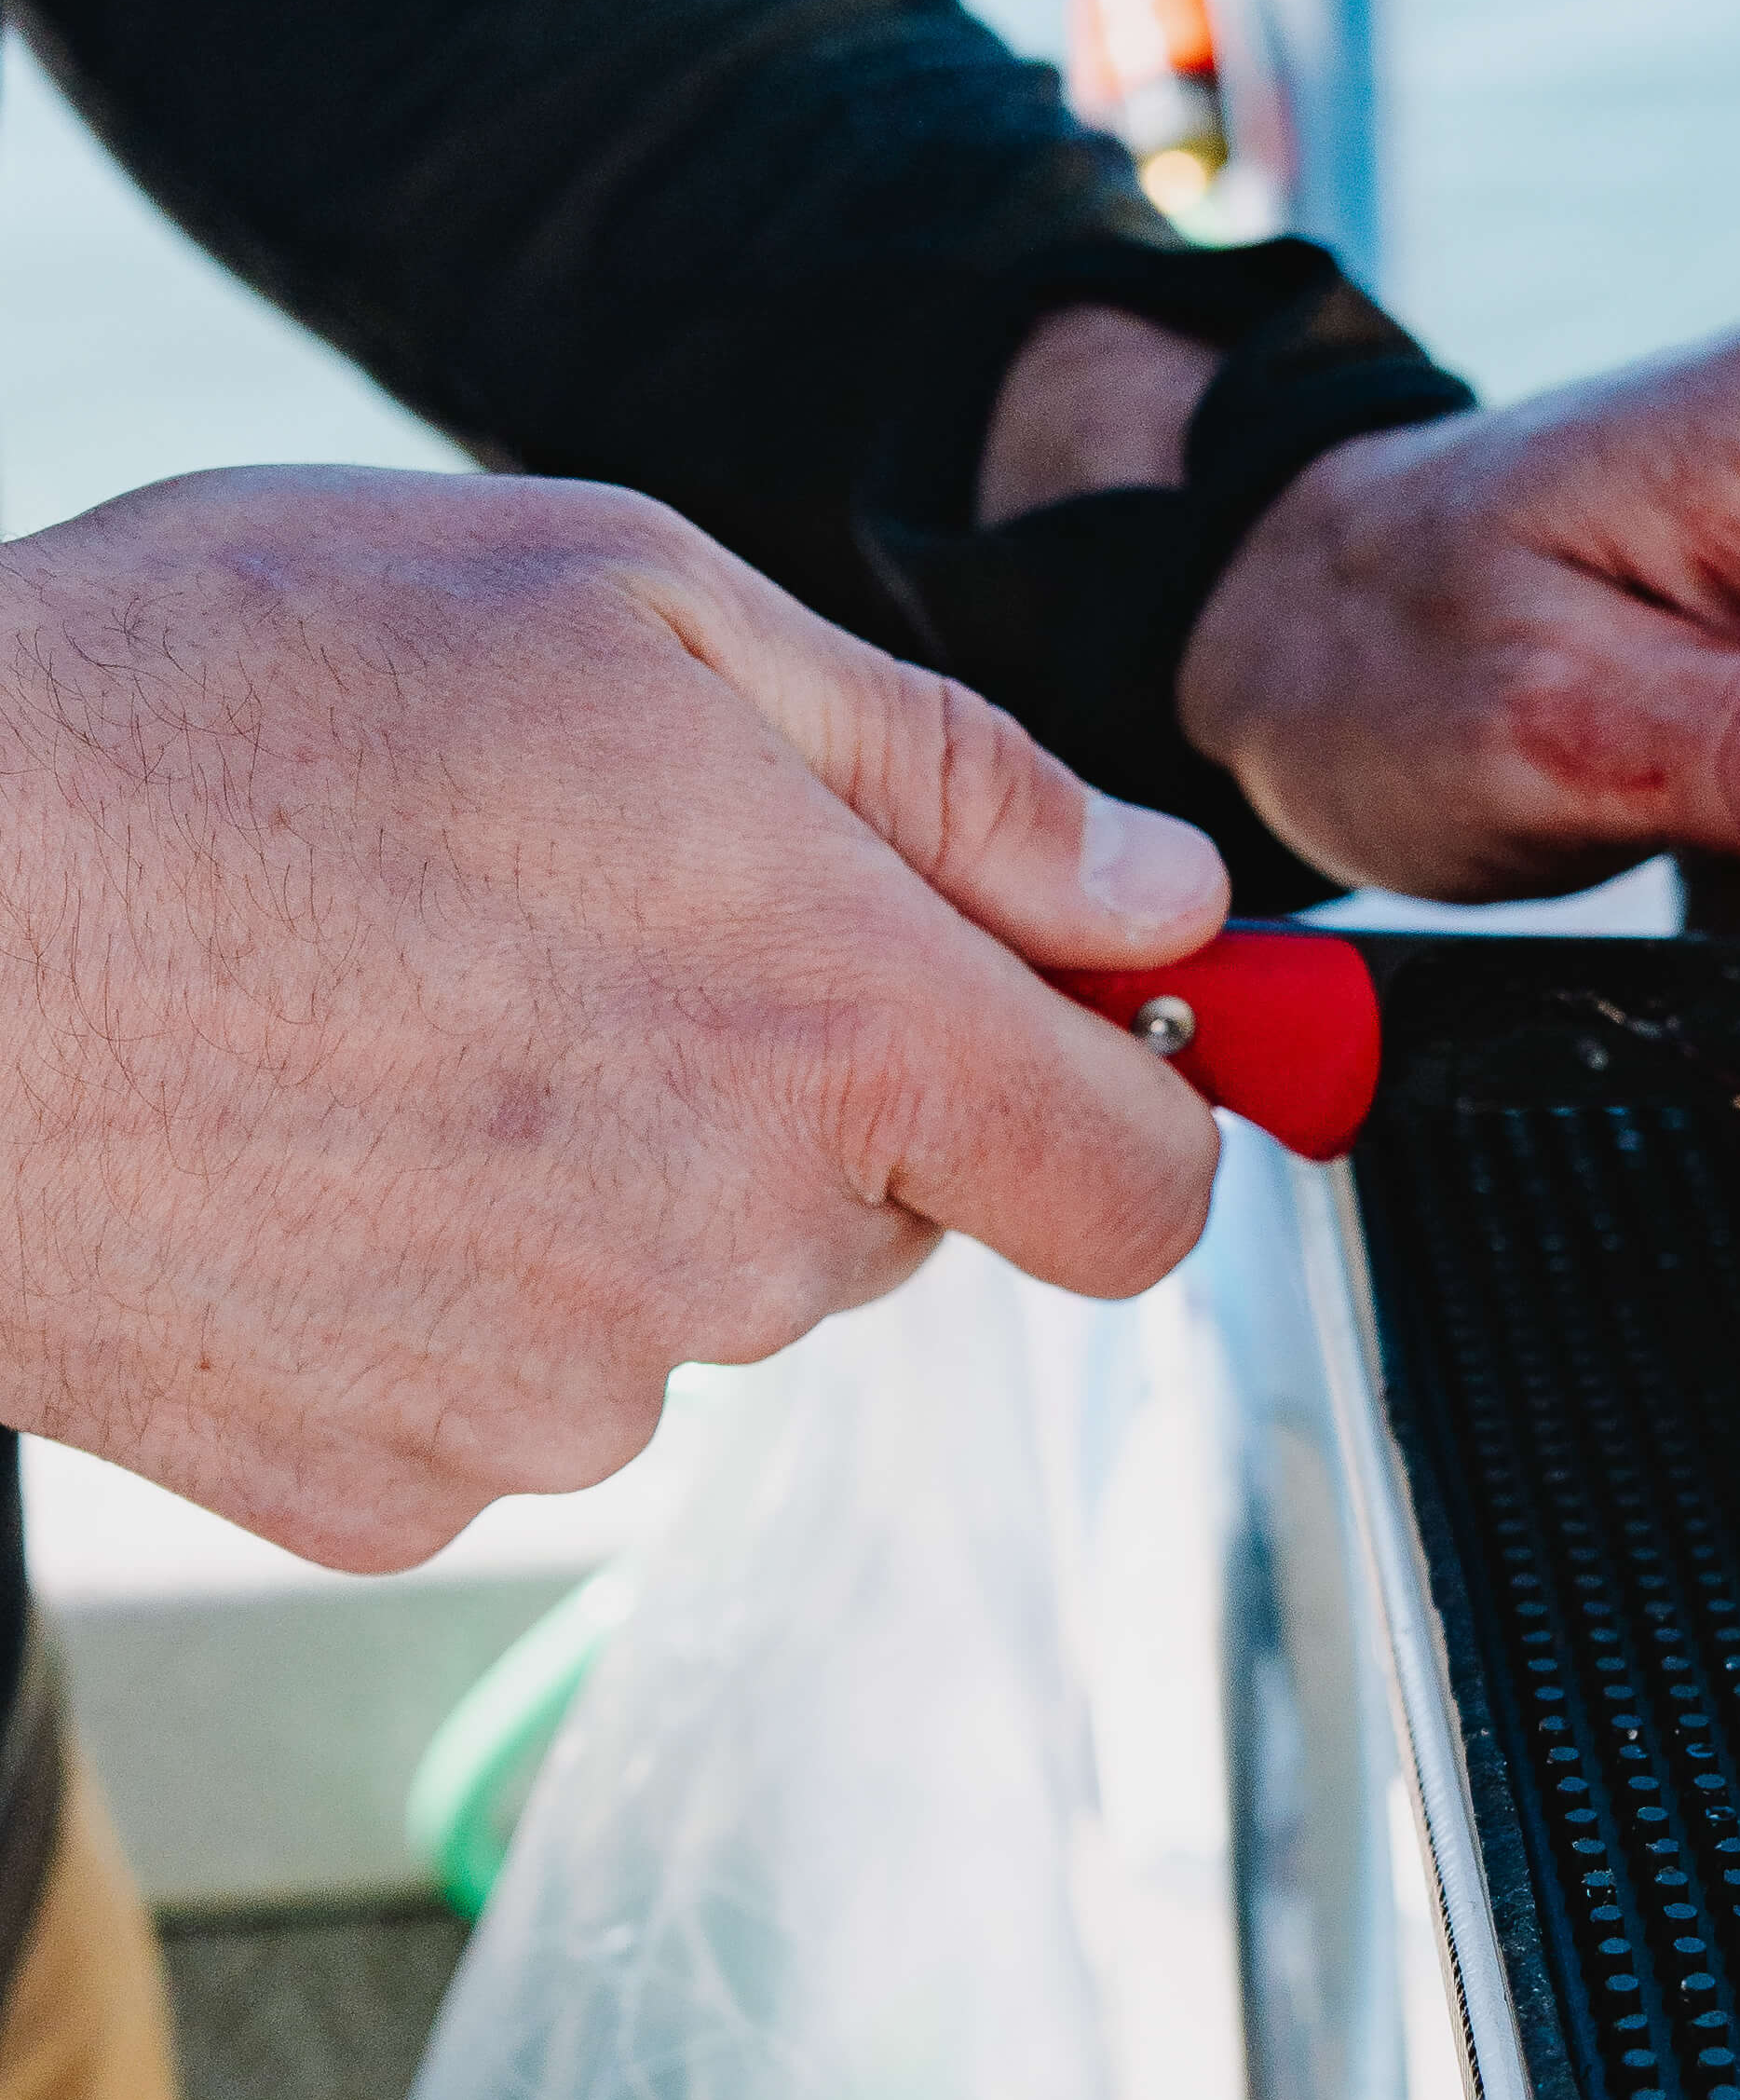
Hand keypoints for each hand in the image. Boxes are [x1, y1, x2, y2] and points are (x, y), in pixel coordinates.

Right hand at [0, 468, 1227, 1567]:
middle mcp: (731, 1252)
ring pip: (707, 1300)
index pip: (1148, 1192)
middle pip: (904, 1221)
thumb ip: (956, 779)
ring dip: (634, 1176)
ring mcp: (554, 1402)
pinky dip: (466, 1284)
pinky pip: (522, 1394)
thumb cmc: (215, 701)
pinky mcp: (389, 1490)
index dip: (1136, 1105)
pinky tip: (324, 1137)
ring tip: (416, 1010)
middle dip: (826, 1091)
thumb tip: (1165, 903)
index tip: (1068, 1032)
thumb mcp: (632, 609)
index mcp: (842, 1032)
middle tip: (613, 929)